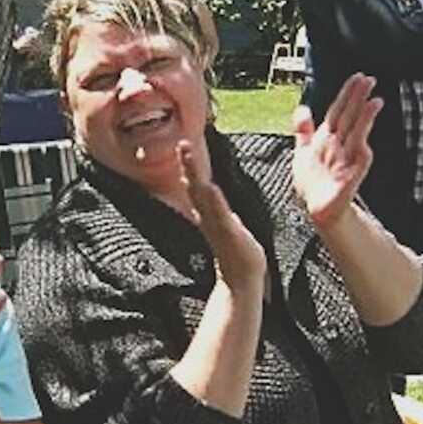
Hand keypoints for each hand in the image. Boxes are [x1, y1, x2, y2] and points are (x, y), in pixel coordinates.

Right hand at [178, 141, 265, 293]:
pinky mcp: (228, 234)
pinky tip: (209, 187)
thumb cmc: (237, 253)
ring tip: (190, 158)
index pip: (197, 185)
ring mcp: (217, 225)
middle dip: (188, 165)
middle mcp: (209, 217)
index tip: (183, 145)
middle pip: (195, 186)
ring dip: (196, 176)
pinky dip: (213, 200)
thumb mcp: (227, 225)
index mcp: (209, 213)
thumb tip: (215, 202)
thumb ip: (218, 212)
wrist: (241, 279)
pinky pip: (219, 214)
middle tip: (181, 144)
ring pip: (204, 196)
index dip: (189, 166)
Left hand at [292, 73, 381, 228]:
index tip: (357, 76)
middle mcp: (339, 145)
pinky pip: (359, 162)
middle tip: (368, 79)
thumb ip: (303, 130)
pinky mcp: (351, 176)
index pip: (338, 110)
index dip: (346, 94)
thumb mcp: (303, 152)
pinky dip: (361, 152)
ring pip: (357, 134)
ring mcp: (347, 159)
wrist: (317, 208)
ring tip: (375, 102)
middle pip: (349, 117)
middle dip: (357, 99)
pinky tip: (365, 142)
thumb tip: (302, 108)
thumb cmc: (313, 180)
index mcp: (327, 138)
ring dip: (365, 119)